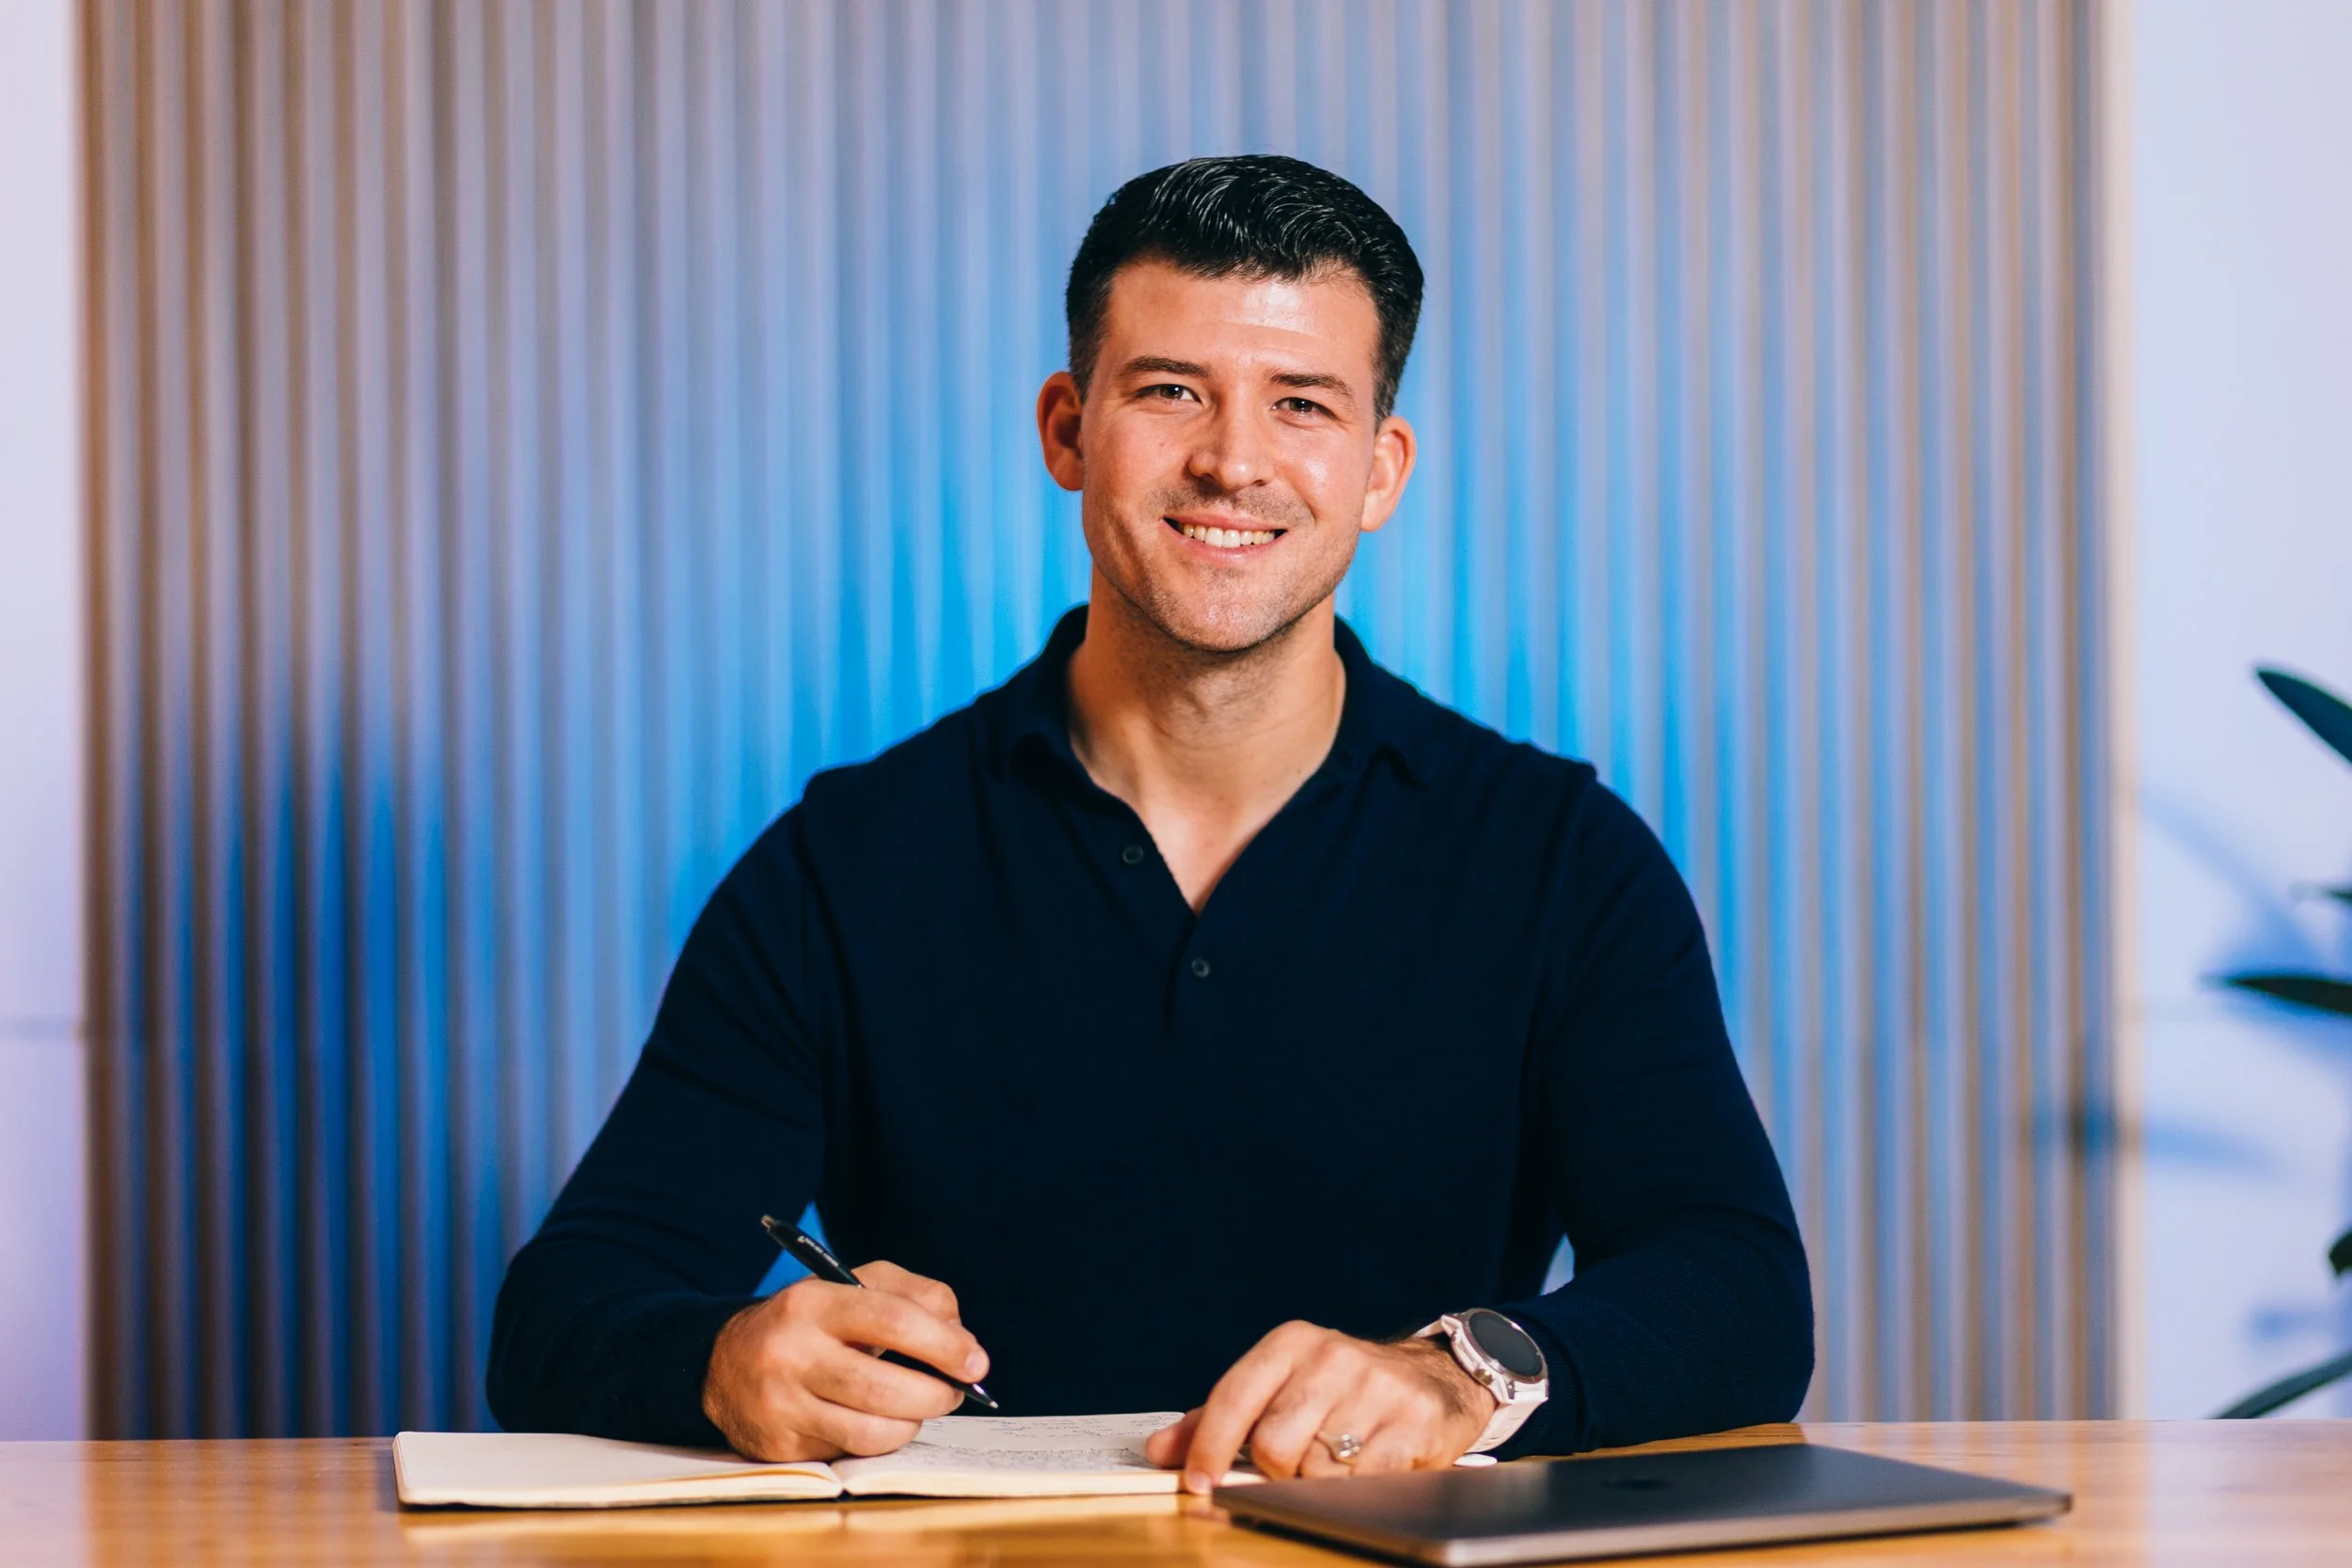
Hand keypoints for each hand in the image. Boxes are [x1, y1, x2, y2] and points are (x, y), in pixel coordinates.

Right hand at [701, 1260, 989, 1461]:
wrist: (724, 1363)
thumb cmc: (812, 1322)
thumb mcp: (855, 1288)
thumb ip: (917, 1298)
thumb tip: (963, 1342)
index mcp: (813, 1303)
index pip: (893, 1321)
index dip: (945, 1345)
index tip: (976, 1362)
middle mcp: (790, 1354)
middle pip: (886, 1388)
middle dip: (937, 1395)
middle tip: (956, 1392)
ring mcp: (781, 1405)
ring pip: (873, 1432)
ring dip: (912, 1424)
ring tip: (919, 1407)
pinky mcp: (780, 1447)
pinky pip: (850, 1453)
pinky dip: (879, 1441)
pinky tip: (879, 1422)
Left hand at [1144, 1321, 1494, 1491]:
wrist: (1434, 1379)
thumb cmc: (1341, 1391)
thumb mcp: (1280, 1388)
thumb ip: (1217, 1419)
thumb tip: (1160, 1451)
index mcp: (1290, 1343)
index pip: (1233, 1397)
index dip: (1208, 1448)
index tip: (1198, 1484)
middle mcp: (1331, 1356)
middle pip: (1271, 1444)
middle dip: (1274, 1474)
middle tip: (1291, 1473)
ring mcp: (1375, 1387)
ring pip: (1315, 1468)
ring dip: (1316, 1484)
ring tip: (1332, 1467)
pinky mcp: (1412, 1422)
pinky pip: (1362, 1480)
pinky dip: (1354, 1490)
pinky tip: (1362, 1474)